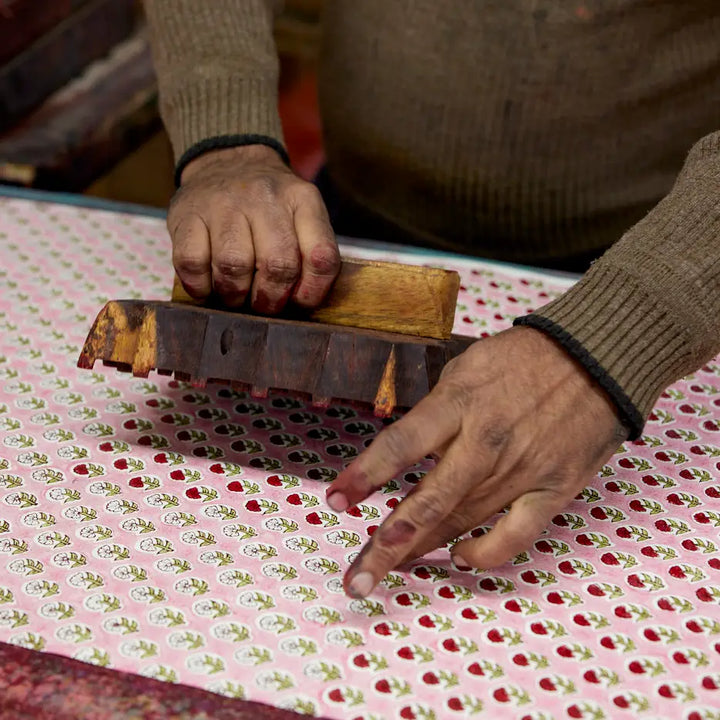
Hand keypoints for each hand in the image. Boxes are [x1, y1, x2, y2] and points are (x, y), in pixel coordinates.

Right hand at [168, 144, 339, 312]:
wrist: (226, 160)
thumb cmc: (269, 206)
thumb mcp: (301, 214)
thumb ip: (310, 253)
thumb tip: (300, 304)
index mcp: (303, 200)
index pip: (321, 257)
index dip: (312, 291)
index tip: (298, 301)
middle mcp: (266, 196)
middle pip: (277, 266)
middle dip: (271, 299)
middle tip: (263, 304)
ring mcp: (223, 202)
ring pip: (233, 266)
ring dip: (234, 294)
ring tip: (235, 294)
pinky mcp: (186, 213)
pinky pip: (192, 263)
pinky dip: (200, 286)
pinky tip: (207, 286)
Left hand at [325, 326, 627, 597]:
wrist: (597, 356)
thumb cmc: (524, 358)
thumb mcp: (467, 366)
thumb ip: (436, 409)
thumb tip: (410, 449)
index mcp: (459, 403)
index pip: (400, 445)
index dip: (365, 475)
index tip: (336, 500)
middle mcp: (486, 441)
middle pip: (427, 501)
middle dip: (387, 545)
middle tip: (356, 578)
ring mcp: (522, 469)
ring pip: (463, 522)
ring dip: (422, 550)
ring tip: (388, 571)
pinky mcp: (554, 488)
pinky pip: (516, 534)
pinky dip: (486, 554)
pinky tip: (459, 559)